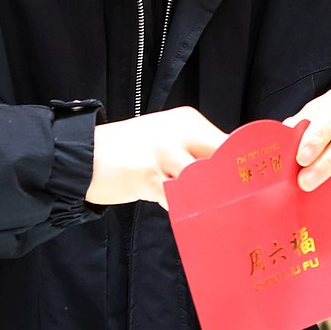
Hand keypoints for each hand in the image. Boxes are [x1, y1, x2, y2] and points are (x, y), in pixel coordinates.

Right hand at [86, 107, 226, 206]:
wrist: (80, 154)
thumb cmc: (128, 151)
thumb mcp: (165, 139)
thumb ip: (193, 153)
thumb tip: (227, 177)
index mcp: (188, 121)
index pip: (228, 142)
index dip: (240, 166)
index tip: (249, 185)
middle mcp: (181, 132)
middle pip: (222, 159)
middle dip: (230, 183)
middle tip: (236, 203)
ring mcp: (164, 152)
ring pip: (202, 181)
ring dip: (205, 199)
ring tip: (206, 209)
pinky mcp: (148, 175)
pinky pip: (177, 198)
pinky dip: (181, 208)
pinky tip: (176, 208)